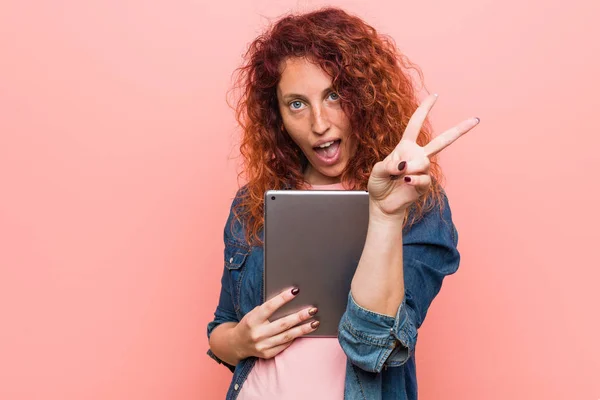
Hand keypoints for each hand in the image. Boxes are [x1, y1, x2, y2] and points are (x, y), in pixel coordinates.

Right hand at [232, 287, 318, 359]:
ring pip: (287, 336)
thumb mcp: (253, 313)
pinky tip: (304, 331)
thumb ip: (267, 309)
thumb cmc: (249, 323)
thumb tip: (289, 300)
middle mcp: (258, 333)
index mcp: (253, 319)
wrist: (236, 344)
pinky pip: (285, 345)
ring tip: (315, 322)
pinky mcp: (267, 354)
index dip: (282, 298)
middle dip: (300, 316)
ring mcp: (263, 345)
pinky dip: (295, 337)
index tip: (295, 291)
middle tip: (313, 310)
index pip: (269, 307)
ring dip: (303, 329)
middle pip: (283, 323)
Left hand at [368, 94, 478, 217]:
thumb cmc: (378, 184)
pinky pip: (423, 178)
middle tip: (476, 120)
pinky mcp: (425, 184)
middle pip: (442, 141)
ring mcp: (423, 170)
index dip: (424, 110)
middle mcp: (417, 155)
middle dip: (459, 130)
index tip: (435, 96)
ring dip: (410, 168)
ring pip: (424, 162)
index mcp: (405, 146)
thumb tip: (405, 165)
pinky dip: (413, 179)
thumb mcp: (377, 171)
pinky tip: (406, 182)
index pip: (415, 124)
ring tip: (400, 176)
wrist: (382, 204)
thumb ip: (388, 165)